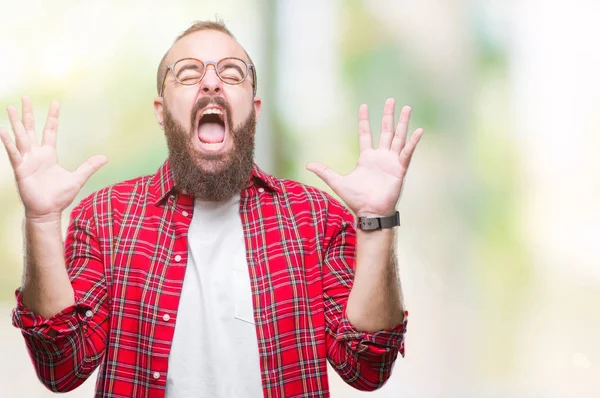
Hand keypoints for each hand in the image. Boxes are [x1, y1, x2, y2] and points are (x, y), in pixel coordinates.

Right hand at [0, 96, 106, 221]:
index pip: (50, 130)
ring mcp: (27, 161)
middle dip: (28, 114)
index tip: (55, 102)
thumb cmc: (59, 197)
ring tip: (11, 107)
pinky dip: (9, 143)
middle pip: (31, 129)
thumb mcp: (78, 178)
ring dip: (15, 122)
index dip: (52, 117)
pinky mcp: (21, 169)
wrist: (48, 212)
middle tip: (25, 97)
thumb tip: (105, 158)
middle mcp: (36, 154)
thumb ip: (89, 166)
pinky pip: (14, 154)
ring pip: (20, 137)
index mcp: (49, 155)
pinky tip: (3, 131)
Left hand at [307, 98, 422, 216]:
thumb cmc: (356, 200)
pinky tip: (419, 130)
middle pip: (385, 131)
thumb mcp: (337, 182)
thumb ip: (325, 172)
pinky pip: (407, 152)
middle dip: (388, 115)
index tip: (364, 105)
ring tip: (407, 108)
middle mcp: (380, 156)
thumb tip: (308, 165)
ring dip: (402, 123)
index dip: (364, 120)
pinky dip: (413, 142)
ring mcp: (391, 162)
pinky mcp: (400, 169)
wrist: (370, 213)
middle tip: (391, 99)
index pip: (366, 134)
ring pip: (398, 137)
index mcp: (366, 157)